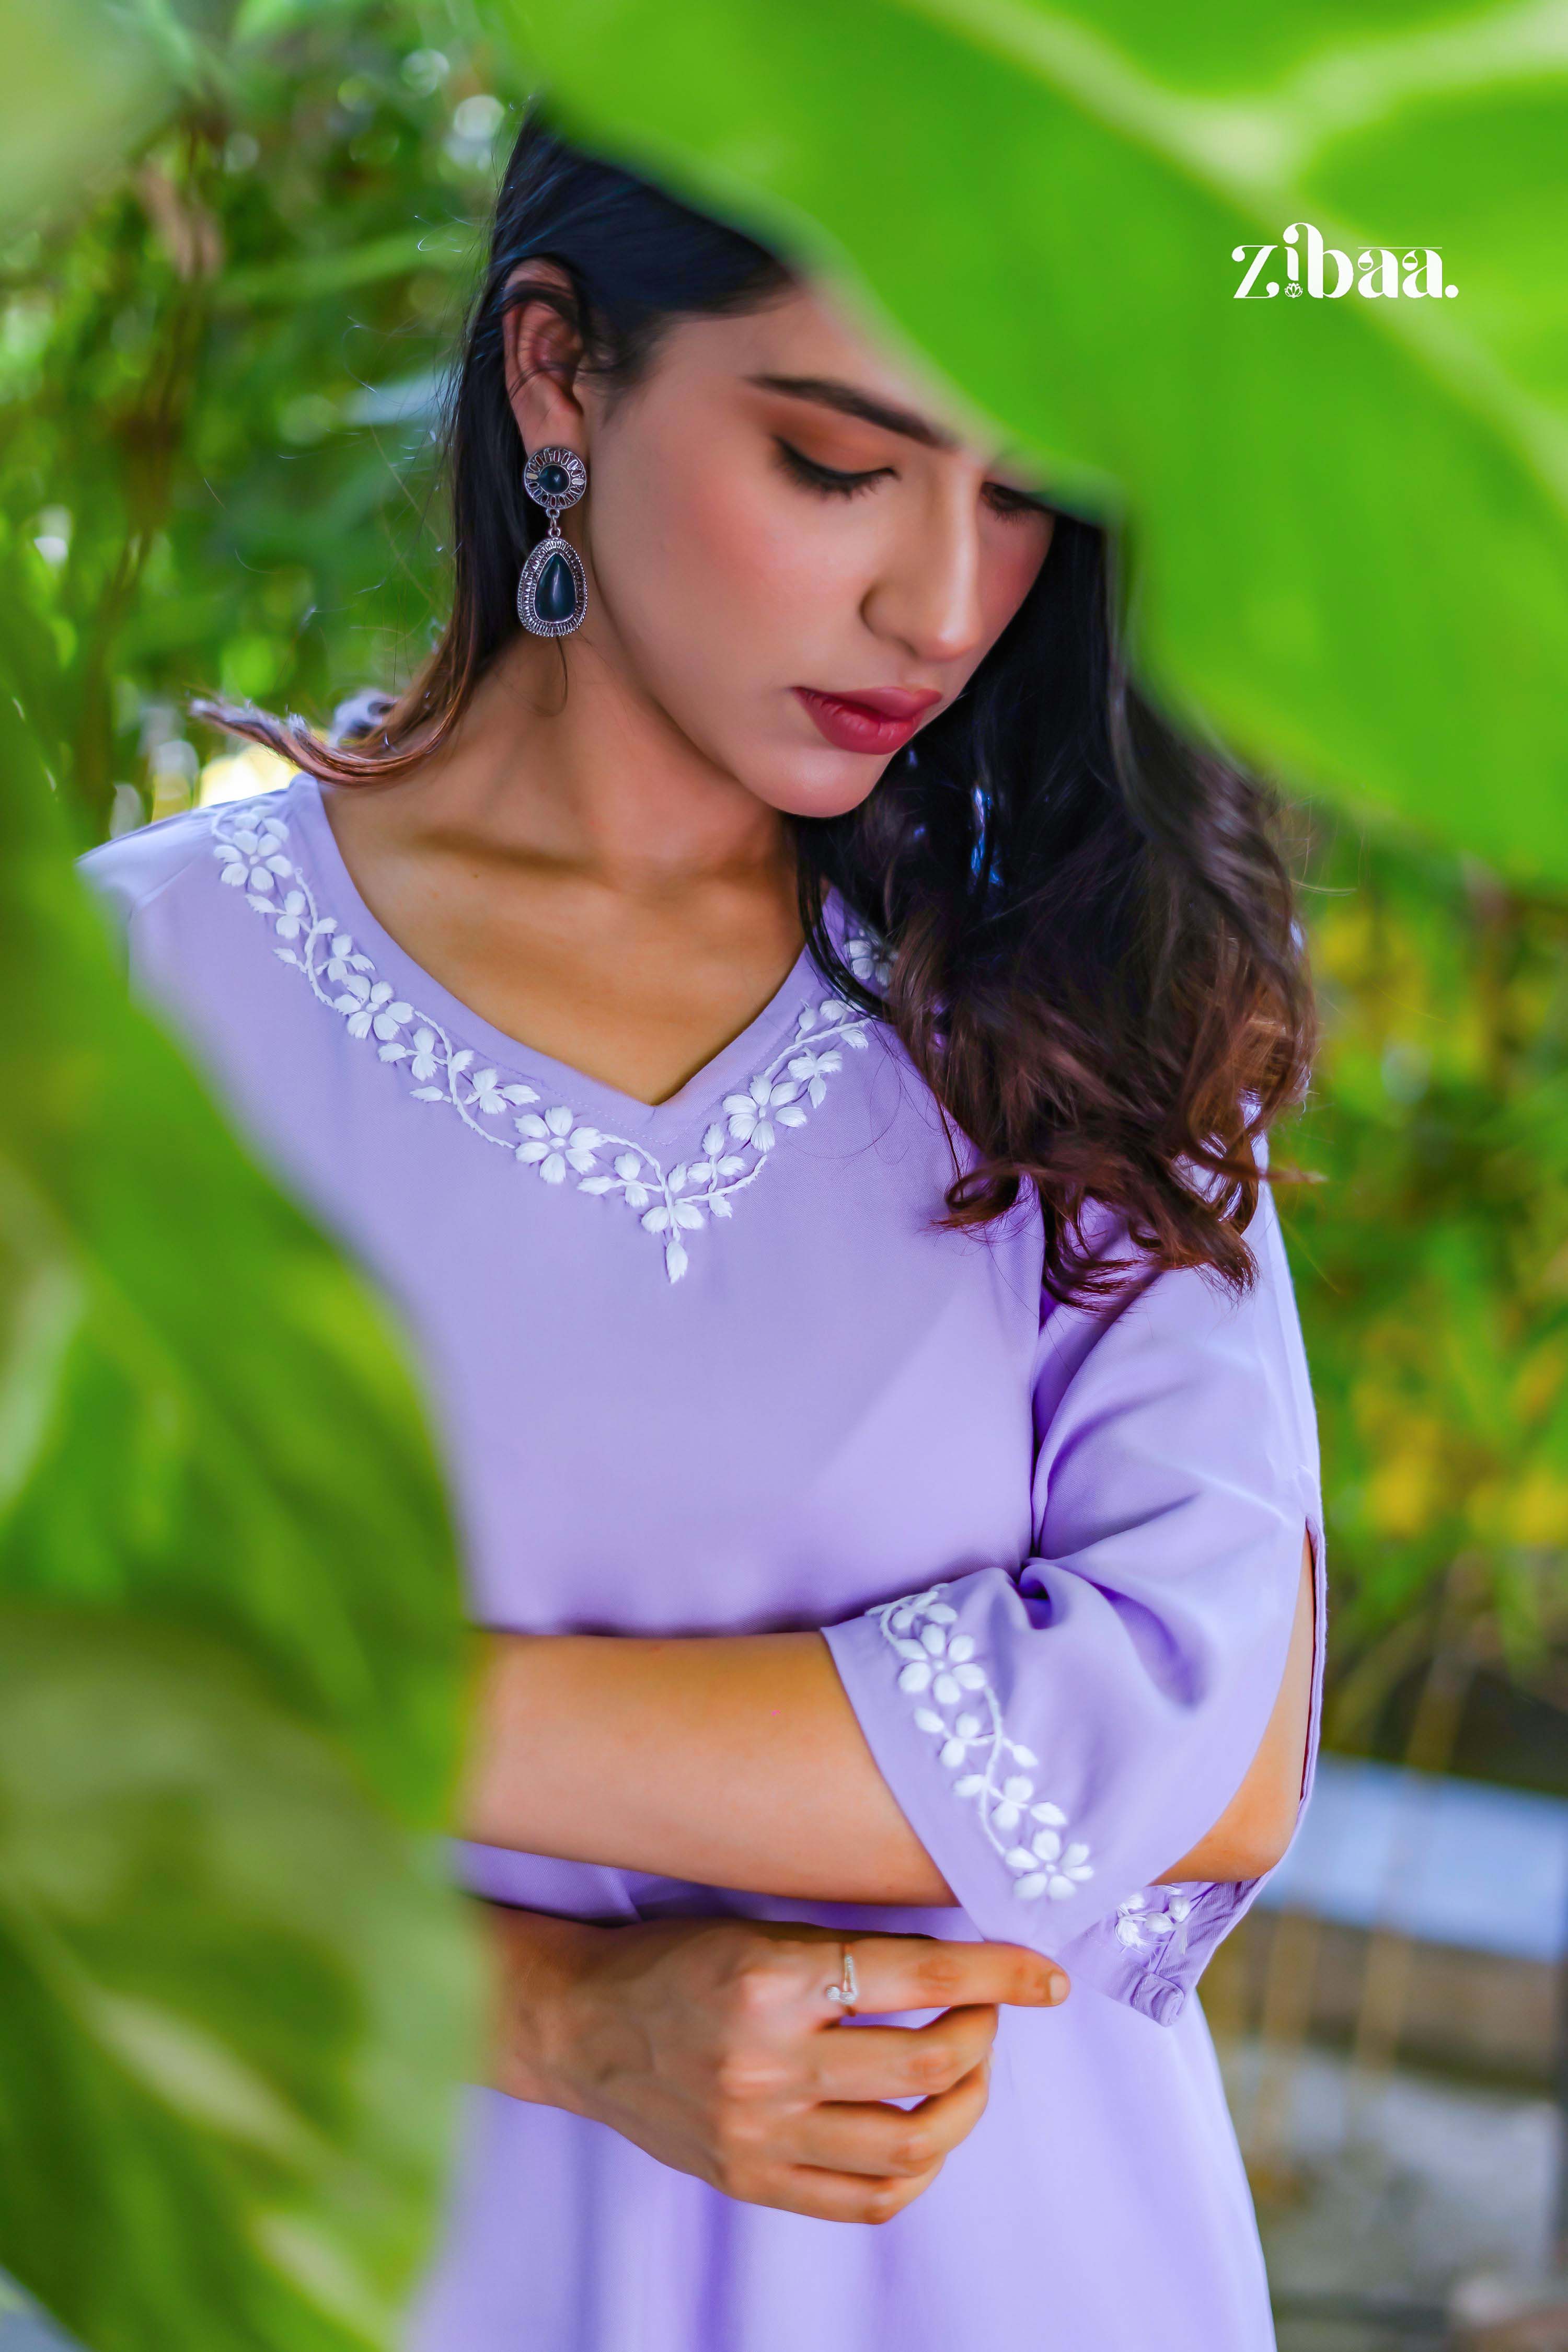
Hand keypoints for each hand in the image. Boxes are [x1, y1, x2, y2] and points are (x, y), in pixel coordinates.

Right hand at [480, 1905, 1068, 2224]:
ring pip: (911, 2141)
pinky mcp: (750, 2181)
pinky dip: (916, 2169)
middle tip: (987, 2015)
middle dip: (984, 2036)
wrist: (579, 2026)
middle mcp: (768, 2063)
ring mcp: (759, 2134)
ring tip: (965, 2073)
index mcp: (772, 1980)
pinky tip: (923, 2133)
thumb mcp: (759, 1931)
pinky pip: (867, 2198)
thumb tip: (961, 1966)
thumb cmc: (673, 1960)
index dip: (998, 1975)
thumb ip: (849, 1953)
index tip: (1045, 1975)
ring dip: (964, 2104)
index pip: (919, 1979)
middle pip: (928, 2065)